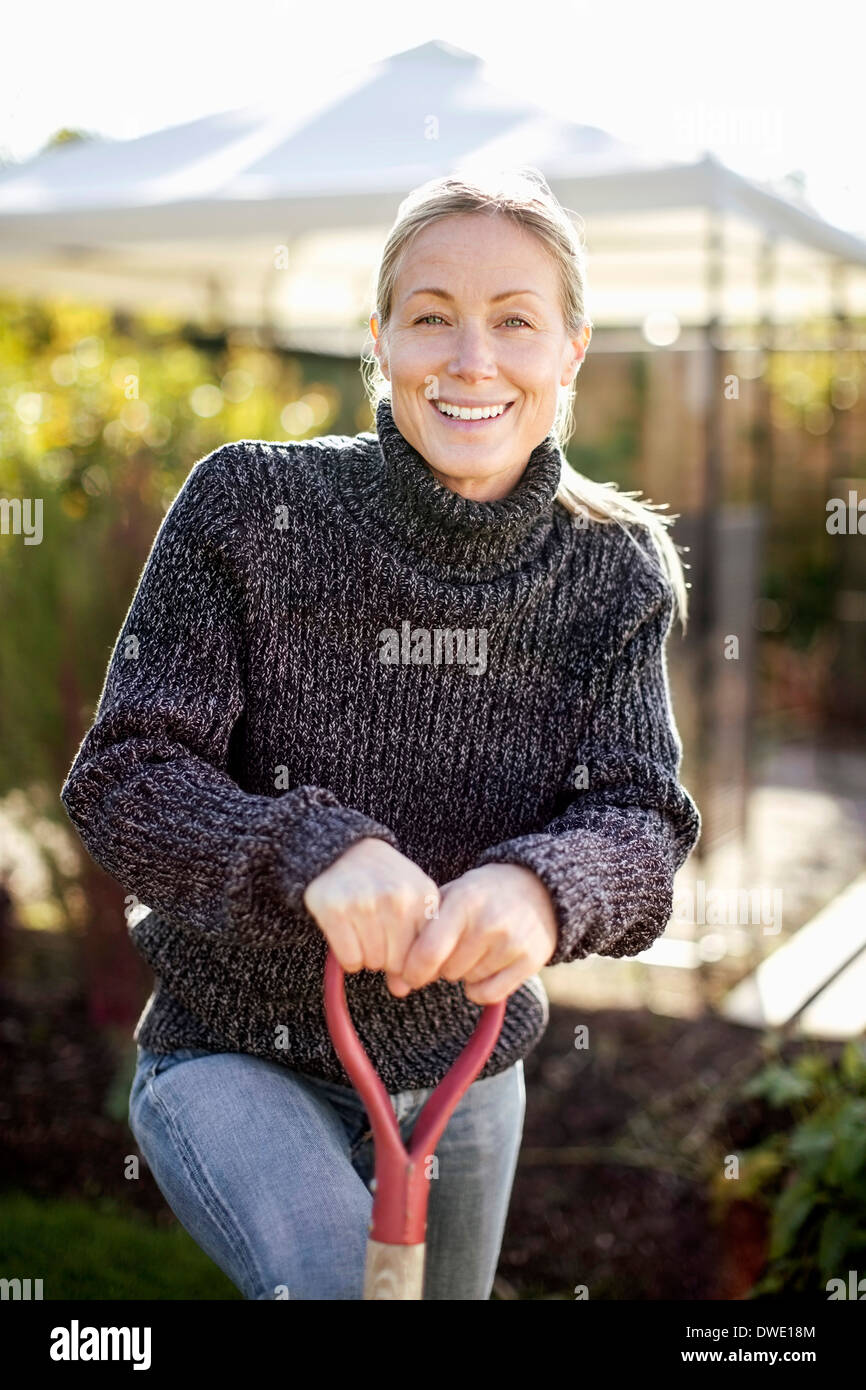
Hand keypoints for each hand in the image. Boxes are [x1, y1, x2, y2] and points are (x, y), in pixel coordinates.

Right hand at [303, 837, 438, 993]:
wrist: (345, 850)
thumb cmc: (386, 882)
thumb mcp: (413, 904)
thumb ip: (417, 946)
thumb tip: (403, 989)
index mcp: (424, 897)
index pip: (426, 956)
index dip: (414, 962)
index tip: (406, 954)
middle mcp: (397, 898)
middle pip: (398, 963)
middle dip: (389, 958)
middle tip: (381, 935)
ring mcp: (364, 902)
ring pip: (373, 963)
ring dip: (368, 956)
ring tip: (365, 929)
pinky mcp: (333, 908)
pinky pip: (349, 960)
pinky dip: (348, 956)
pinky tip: (349, 932)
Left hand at [388, 863, 559, 1004]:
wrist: (537, 888)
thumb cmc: (482, 895)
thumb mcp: (452, 895)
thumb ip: (424, 931)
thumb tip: (400, 983)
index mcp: (464, 902)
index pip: (429, 952)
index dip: (413, 970)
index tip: (409, 975)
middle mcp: (489, 923)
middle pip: (447, 971)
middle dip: (443, 965)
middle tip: (455, 947)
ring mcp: (512, 943)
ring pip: (468, 982)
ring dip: (465, 972)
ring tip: (476, 948)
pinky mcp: (530, 961)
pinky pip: (489, 995)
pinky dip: (481, 989)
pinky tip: (485, 967)